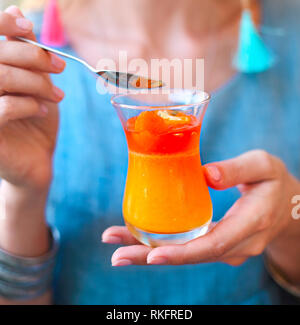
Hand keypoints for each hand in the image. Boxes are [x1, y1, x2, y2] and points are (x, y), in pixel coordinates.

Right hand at [0, 6, 65, 191]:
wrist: (35, 158)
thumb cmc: (34, 114)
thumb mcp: (33, 78)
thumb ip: (23, 49)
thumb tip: (15, 9)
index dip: (3, 24)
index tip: (28, 27)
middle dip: (33, 57)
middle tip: (60, 67)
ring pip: (2, 77)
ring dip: (36, 82)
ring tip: (56, 95)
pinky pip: (4, 107)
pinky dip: (28, 104)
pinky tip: (42, 110)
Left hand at [102, 150, 297, 266]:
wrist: (287, 206)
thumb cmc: (274, 182)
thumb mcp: (264, 165)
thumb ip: (238, 169)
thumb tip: (207, 175)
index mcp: (251, 224)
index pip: (214, 245)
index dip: (182, 252)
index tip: (153, 254)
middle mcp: (236, 244)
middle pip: (191, 255)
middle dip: (151, 257)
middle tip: (117, 256)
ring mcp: (226, 248)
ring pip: (185, 253)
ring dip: (148, 250)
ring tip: (114, 241)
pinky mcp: (216, 243)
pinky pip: (187, 246)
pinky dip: (160, 243)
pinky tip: (135, 236)